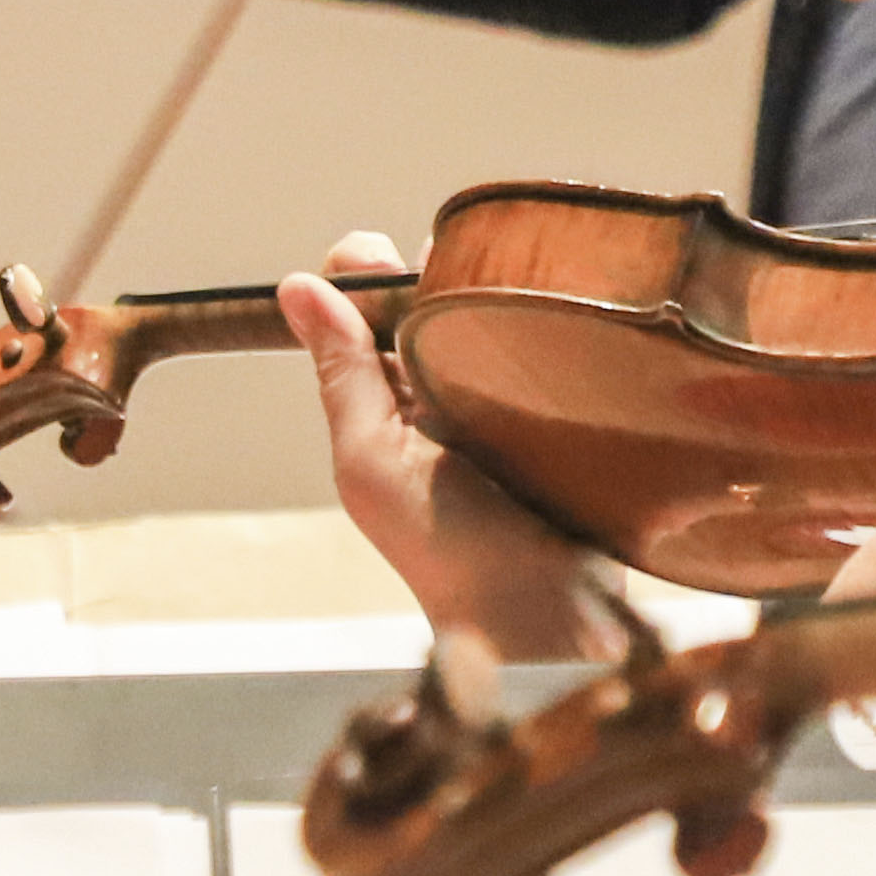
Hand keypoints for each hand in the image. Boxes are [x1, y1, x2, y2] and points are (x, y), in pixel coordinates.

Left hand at [283, 237, 601, 662]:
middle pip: (439, 294)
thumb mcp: (372, 459)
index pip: (371, 306)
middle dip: (445, 265)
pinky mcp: (580, 405)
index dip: (370, 270)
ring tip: (517, 278)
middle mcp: (453, 390)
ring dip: (510, 286)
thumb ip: (342, 374)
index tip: (382, 257)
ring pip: (506, 309)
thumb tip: (295, 287)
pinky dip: (565, 319)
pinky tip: (570, 303)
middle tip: (455, 267)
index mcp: (394, 398)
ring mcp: (520, 396)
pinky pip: (567, 343)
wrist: (550, 618)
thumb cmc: (446, 552)